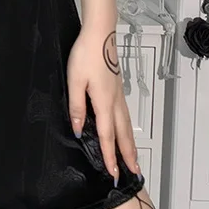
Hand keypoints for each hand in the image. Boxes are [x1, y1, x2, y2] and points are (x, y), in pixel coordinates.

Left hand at [66, 27, 141, 183]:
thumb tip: (77, 128)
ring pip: (126, 125)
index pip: (107, 135)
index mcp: (104, 102)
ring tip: (134, 158)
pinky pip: (124, 115)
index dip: (110, 156)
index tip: (113, 172)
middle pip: (123, 134)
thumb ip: (76, 107)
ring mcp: (118, 95)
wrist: (99, 35)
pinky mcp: (117, 88)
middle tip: (134, 173)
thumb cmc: (86, 54)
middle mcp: (115, 101)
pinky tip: (125, 130)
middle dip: (128, 155)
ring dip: (130, 144)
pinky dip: (127, 129)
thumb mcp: (75, 81)